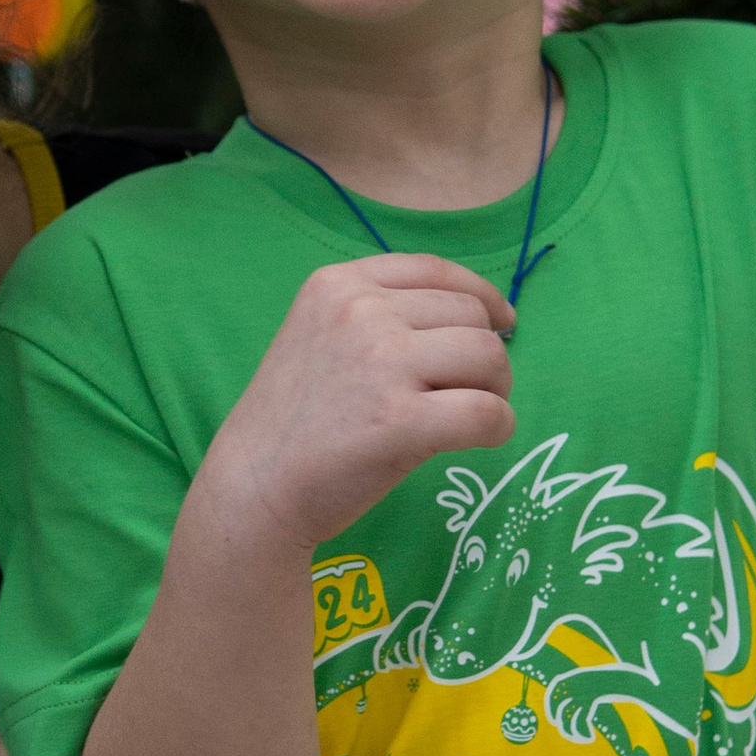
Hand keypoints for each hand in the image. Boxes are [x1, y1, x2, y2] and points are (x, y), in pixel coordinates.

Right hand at [196, 255, 514, 567]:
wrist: (255, 485)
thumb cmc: (294, 419)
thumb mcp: (321, 336)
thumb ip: (380, 315)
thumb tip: (478, 315)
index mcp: (339, 284)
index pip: (435, 270)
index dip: (480, 294)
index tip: (500, 322)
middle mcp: (361, 311)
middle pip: (470, 315)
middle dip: (484, 354)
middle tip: (470, 391)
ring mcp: (381, 363)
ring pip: (489, 357)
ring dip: (495, 389)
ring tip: (470, 415)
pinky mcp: (400, 420)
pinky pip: (488, 413)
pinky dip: (499, 427)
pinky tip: (480, 440)